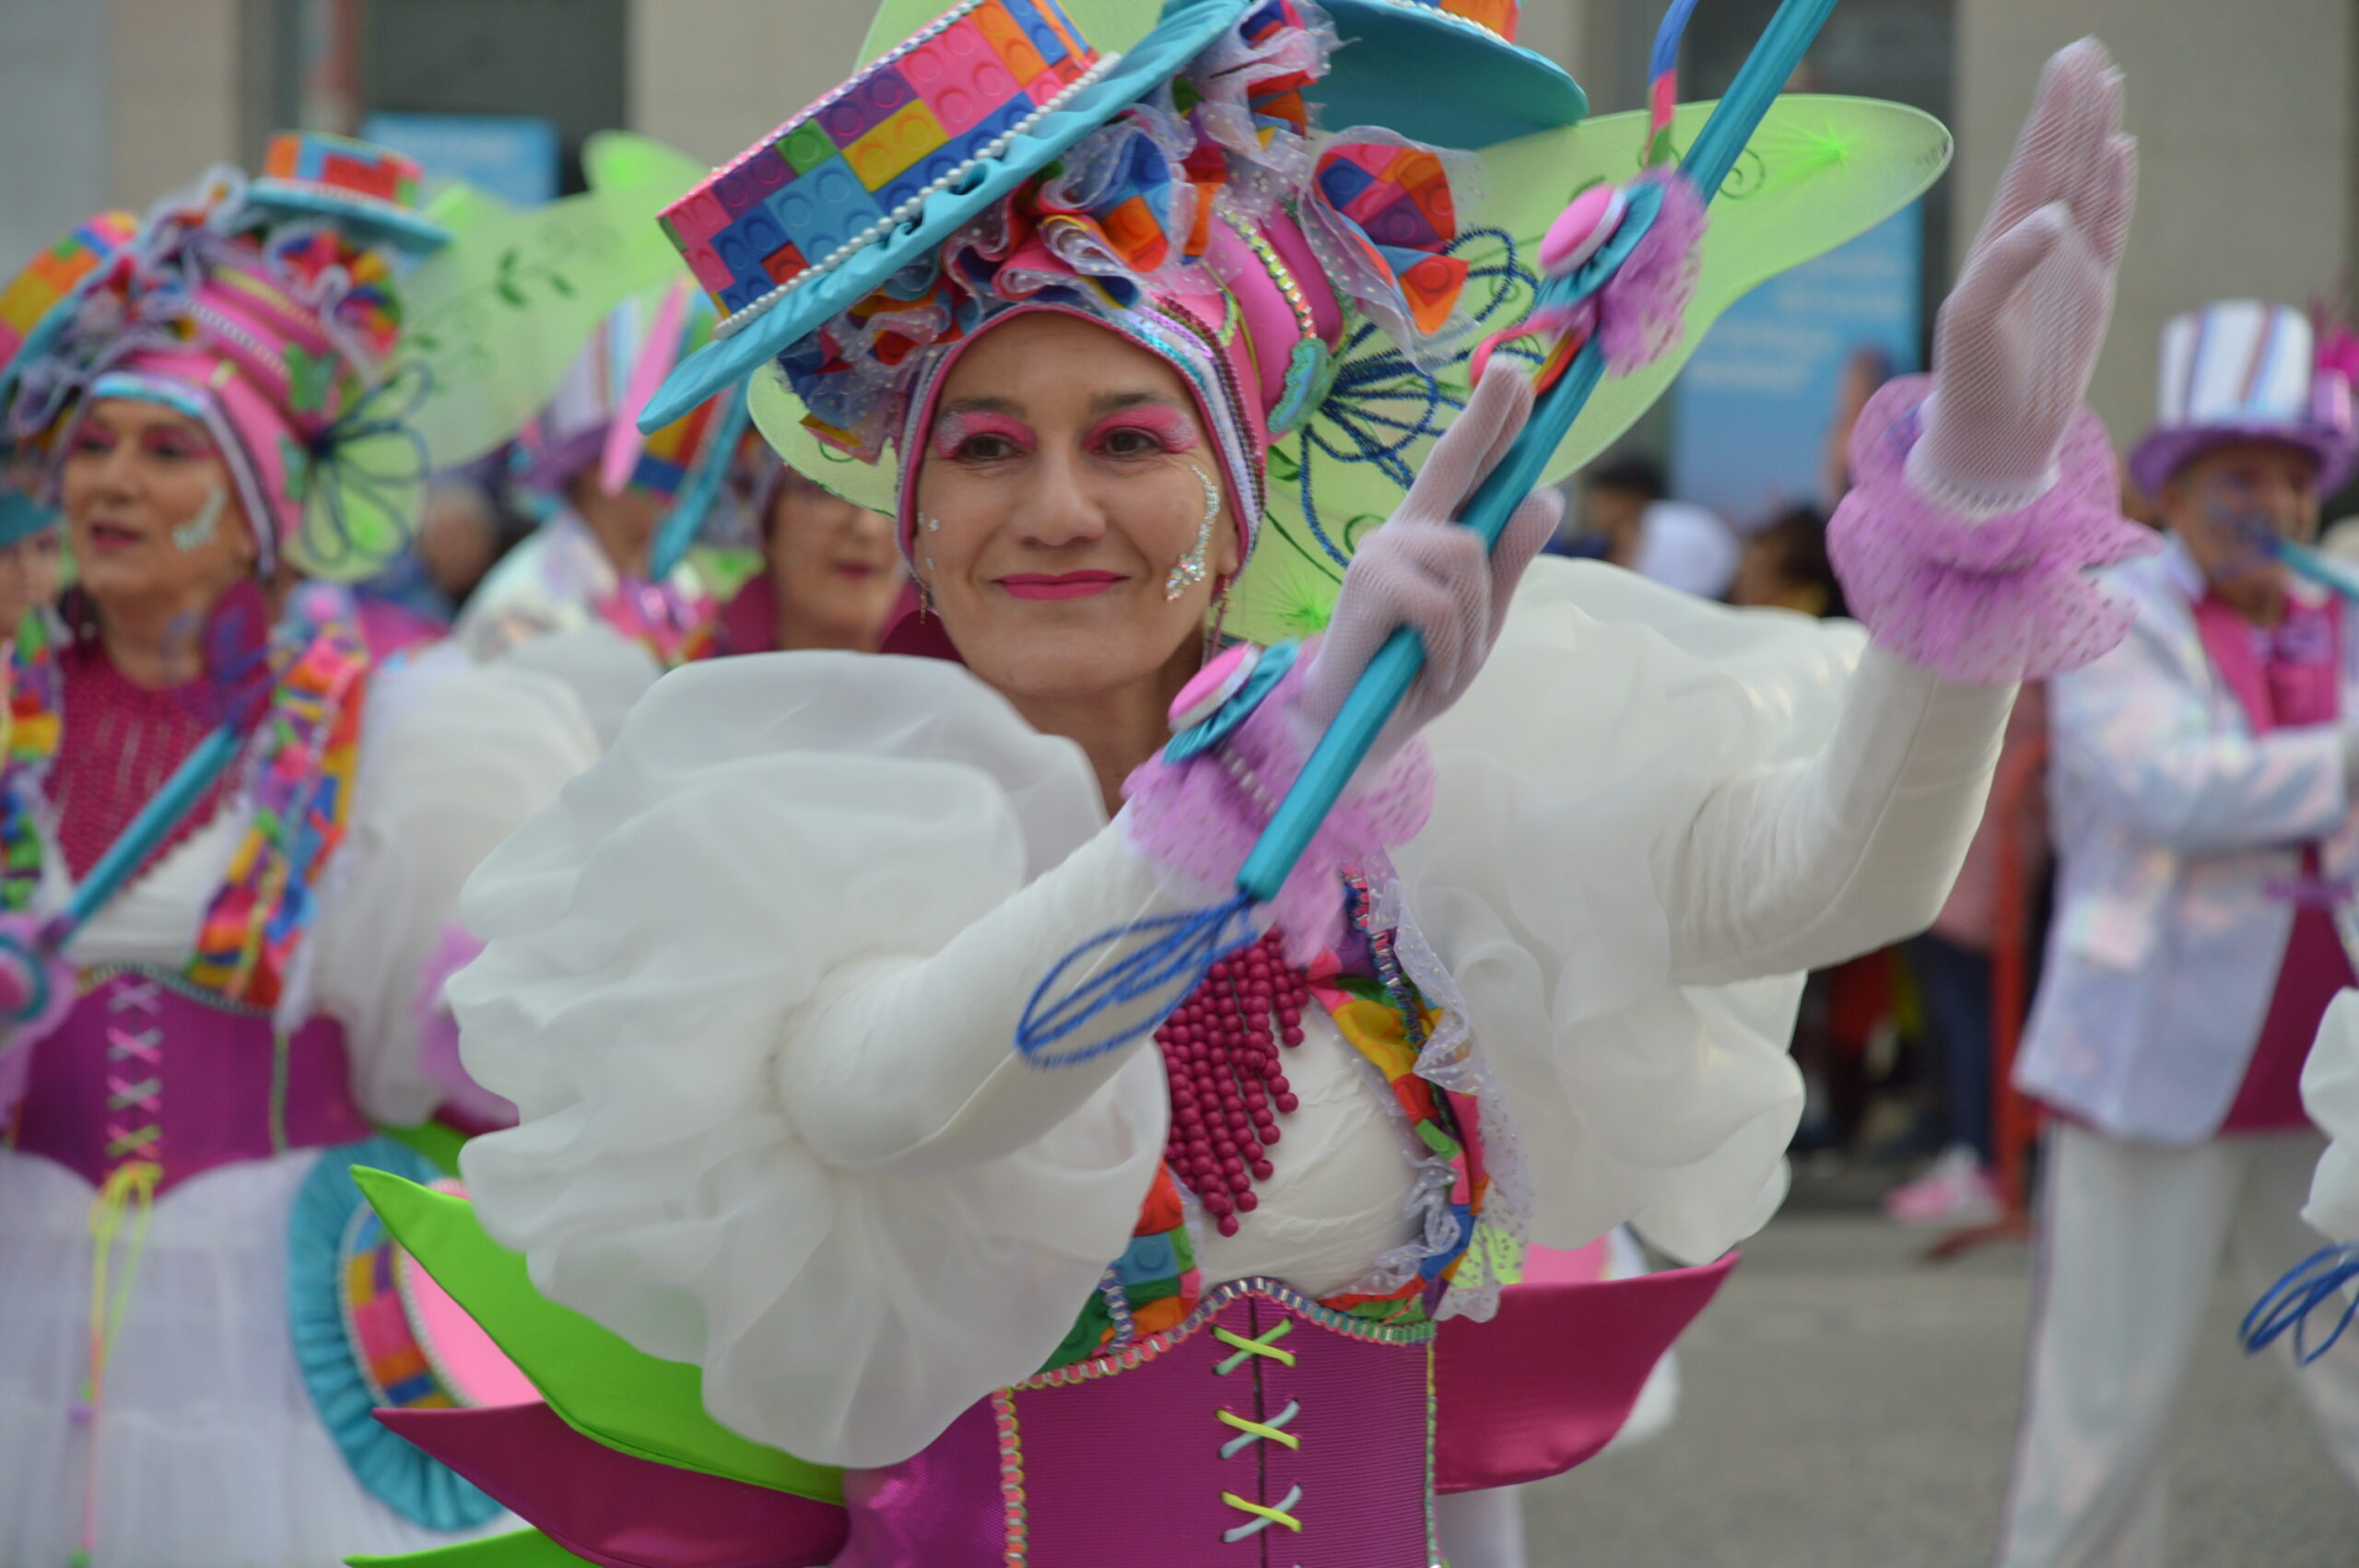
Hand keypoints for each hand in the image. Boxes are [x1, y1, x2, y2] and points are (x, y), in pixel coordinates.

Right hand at [1301, 360, 1564, 760]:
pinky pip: (1445, 603)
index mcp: (1433, 535)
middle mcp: (1404, 531)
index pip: (1469, 468)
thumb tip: (1545, 498)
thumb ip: (1508, 563)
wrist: (1356, 729)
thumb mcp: (1480, 623)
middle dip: (1487, 417)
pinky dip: (1451, 647)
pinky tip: (1431, 669)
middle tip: (1516, 370)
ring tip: (1449, 659)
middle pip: (1451, 461)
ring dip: (1474, 620)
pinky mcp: (1371, 582)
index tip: (1516, 374)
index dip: (1493, 420)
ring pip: (1469, 555)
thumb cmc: (1414, 674)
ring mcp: (1382, 551)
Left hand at [1918, 39, 2136, 509]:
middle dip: (2072, 107)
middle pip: (2059, 159)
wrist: (1993, 441)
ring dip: (2095, 135)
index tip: (2069, 62)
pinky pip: (2110, 225)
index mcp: (1999, 242)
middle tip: (2086, 52)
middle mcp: (2032, 243)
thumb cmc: (1970, 382)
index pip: (2033, 162)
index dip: (2052, 111)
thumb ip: (2006, 264)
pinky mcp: (2091, 289)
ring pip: (2086, 183)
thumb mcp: (1974, 321)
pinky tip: (2118, 150)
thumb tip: (2056, 215)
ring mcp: (2064, 263)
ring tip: (2106, 84)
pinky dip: (2116, 187)